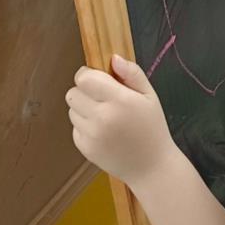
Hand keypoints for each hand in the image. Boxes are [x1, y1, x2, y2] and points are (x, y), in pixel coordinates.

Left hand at [66, 56, 177, 189]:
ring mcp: (91, 135)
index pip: (85, 79)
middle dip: (84, 91)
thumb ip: (132, 73)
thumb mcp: (150, 96)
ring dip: (83, 108)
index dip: (88, 74)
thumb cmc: (152, 127)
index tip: (98, 78)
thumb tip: (113, 58)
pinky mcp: (84, 148)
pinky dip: (84, 126)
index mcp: (120, 100)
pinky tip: (102, 131)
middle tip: (101, 97)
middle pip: (73, 93)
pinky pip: (74, 128)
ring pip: (71, 110)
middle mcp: (102, 117)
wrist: (151, 166)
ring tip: (103, 115)